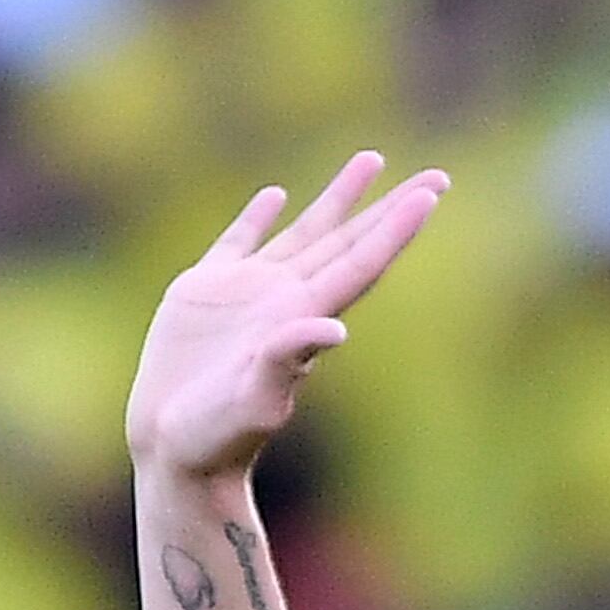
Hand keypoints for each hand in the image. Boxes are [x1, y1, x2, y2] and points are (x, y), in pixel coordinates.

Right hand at [127, 152, 446, 483]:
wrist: (172, 448)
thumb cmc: (217, 434)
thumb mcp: (255, 398)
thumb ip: (287, 360)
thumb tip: (333, 328)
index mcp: (302, 318)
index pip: (362, 263)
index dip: (396, 229)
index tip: (431, 195)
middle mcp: (285, 299)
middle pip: (350, 241)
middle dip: (390, 208)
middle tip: (437, 176)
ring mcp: (248, 293)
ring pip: (306, 232)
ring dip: (339, 200)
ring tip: (372, 162)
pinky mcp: (204, 293)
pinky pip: (238, 242)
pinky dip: (257, 217)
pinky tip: (275, 195)